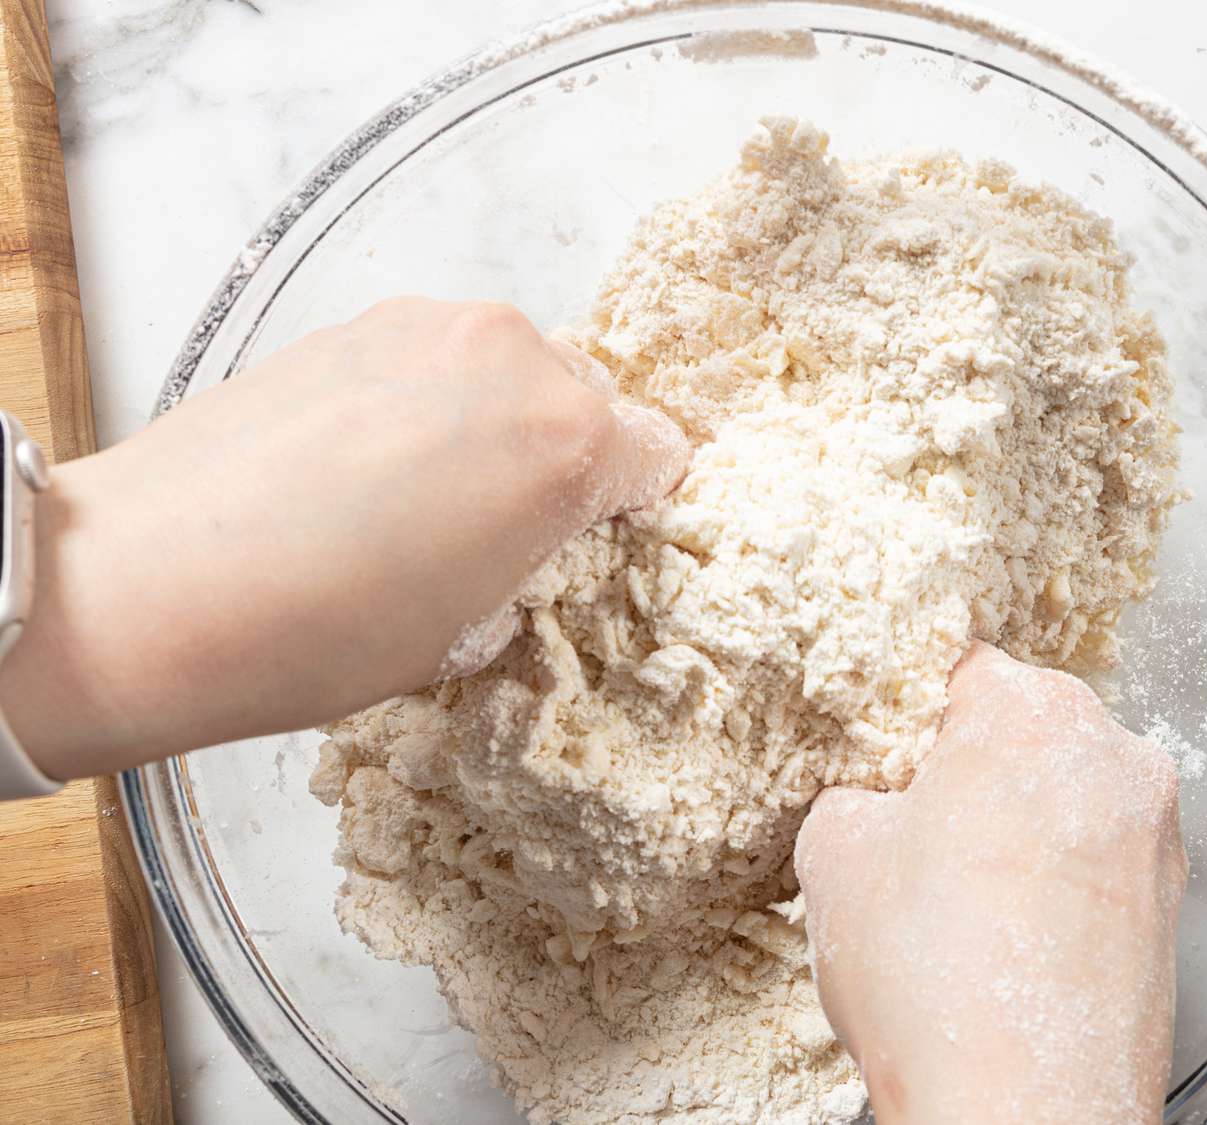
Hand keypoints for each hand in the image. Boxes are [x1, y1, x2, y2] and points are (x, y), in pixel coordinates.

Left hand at [0, 298, 687, 778]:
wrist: (151, 585)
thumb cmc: (317, 632)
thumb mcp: (468, 633)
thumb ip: (531, 563)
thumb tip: (524, 540)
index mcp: (567, 443)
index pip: (657, 452)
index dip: (631, 504)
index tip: (594, 537)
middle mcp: (512, 359)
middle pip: (583, 400)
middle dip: (559, 459)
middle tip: (498, 528)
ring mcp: (427, 328)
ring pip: (505, 373)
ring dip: (489, 426)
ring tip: (417, 498)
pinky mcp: (354, 323)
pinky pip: (433, 361)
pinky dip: (425, 404)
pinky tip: (362, 468)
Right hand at [795, 643, 1186, 1123]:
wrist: (1023, 1113)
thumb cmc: (933, 980)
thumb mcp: (834, 854)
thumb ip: (855, 794)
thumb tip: (880, 804)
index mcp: (1027, 711)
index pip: (962, 671)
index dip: (915, 719)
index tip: (895, 764)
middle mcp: (1111, 752)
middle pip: (1025, 731)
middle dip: (975, 772)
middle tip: (923, 841)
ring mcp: (1154, 832)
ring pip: (1067, 797)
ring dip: (1021, 829)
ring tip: (967, 907)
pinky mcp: (1173, 904)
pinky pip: (1100, 862)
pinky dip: (1060, 884)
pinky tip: (1010, 942)